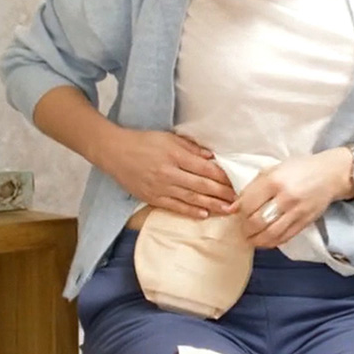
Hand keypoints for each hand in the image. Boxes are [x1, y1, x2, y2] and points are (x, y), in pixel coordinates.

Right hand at [97, 129, 235, 218]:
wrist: (114, 152)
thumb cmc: (143, 142)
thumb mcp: (168, 138)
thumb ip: (191, 148)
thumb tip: (212, 158)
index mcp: (175, 155)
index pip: (205, 169)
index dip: (223, 177)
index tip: (236, 183)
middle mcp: (169, 172)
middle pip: (202, 185)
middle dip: (222, 194)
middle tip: (239, 201)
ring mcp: (160, 187)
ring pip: (191, 198)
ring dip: (212, 205)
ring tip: (228, 210)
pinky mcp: (152, 197)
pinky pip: (175, 207)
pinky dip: (191, 211)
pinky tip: (204, 214)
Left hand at [229, 148, 352, 247]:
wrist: (330, 174)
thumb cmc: (299, 168)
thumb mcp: (273, 169)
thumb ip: (253, 187)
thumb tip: (233, 208)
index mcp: (274, 180)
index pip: (247, 203)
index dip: (238, 211)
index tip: (236, 213)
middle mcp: (285, 197)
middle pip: (256, 221)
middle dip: (245, 228)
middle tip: (242, 227)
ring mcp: (296, 212)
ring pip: (269, 234)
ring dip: (255, 239)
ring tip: (250, 237)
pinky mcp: (305, 222)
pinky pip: (283, 238)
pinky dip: (270, 242)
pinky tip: (264, 240)